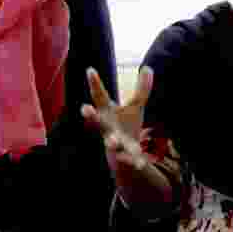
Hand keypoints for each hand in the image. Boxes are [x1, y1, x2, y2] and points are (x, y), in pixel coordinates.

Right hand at [81, 67, 153, 185]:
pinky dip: (133, 161)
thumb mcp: (135, 106)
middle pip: (97, 122)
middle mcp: (107, 127)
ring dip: (111, 142)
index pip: (99, 96)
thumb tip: (148, 67)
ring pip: (110, 142)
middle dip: (91, 116)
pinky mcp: (124, 157)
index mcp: (107, 113)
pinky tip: (141, 164)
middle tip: (84, 109)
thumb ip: (142, 89)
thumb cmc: (126, 126)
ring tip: (112, 142)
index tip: (90, 70)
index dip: (95, 84)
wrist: (123, 156)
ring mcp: (114, 142)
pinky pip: (128, 159)